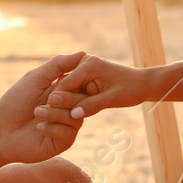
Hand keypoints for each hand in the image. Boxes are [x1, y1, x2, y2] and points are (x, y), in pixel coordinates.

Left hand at [0, 52, 87, 165]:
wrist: (0, 131)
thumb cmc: (16, 102)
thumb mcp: (36, 78)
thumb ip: (58, 65)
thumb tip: (83, 53)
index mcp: (65, 91)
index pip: (83, 83)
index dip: (78, 81)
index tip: (64, 83)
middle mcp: (69, 108)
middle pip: (83, 100)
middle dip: (66, 98)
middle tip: (49, 99)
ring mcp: (67, 125)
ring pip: (76, 117)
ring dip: (55, 113)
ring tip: (37, 112)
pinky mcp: (62, 142)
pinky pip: (68, 133)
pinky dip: (52, 128)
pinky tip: (38, 127)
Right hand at [38, 54, 158, 120]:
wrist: (143, 83)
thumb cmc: (131, 89)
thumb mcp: (112, 98)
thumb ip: (91, 106)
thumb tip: (74, 116)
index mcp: (89, 65)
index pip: (66, 83)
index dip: (56, 100)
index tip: (42, 114)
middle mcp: (85, 64)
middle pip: (64, 85)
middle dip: (55, 101)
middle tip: (38, 116)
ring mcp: (85, 70)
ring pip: (68, 89)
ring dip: (61, 103)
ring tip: (44, 118)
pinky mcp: (87, 78)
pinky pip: (74, 91)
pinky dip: (70, 101)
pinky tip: (61, 115)